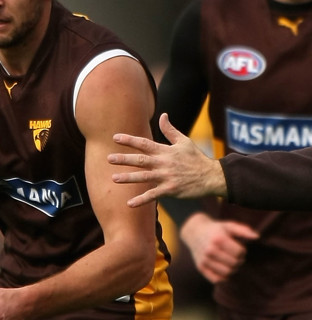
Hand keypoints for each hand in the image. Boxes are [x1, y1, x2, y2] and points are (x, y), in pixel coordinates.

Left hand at [108, 113, 226, 204]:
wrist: (210, 176)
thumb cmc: (196, 158)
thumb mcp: (184, 141)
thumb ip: (170, 130)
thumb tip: (163, 115)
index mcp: (165, 151)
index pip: (144, 143)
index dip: (129, 140)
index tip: (115, 137)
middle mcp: (164, 163)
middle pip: (140, 160)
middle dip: (124, 159)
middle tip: (109, 158)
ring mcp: (166, 177)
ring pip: (144, 177)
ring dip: (128, 178)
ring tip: (114, 178)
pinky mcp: (170, 190)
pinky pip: (153, 195)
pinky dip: (141, 199)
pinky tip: (129, 204)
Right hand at [181, 213, 258, 282]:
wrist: (195, 233)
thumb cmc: (216, 229)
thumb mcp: (229, 226)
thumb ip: (244, 230)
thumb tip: (257, 237)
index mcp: (218, 239)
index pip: (239, 253)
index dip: (243, 252)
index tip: (240, 249)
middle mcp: (210, 250)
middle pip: (234, 264)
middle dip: (239, 261)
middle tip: (237, 257)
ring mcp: (204, 260)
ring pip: (227, 273)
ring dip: (233, 269)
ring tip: (231, 262)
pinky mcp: (201, 268)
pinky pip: (217, 280)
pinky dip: (224, 277)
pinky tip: (224, 269)